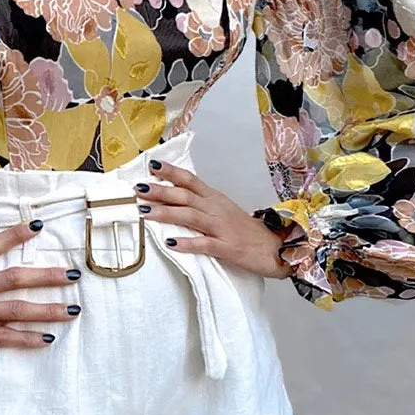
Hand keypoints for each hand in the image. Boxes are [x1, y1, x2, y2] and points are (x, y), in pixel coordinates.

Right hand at [0, 220, 81, 366]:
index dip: (15, 234)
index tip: (37, 225)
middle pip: (14, 278)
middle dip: (46, 276)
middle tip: (72, 275)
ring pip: (15, 309)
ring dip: (46, 309)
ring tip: (72, 309)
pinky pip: (2, 339)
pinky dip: (25, 340)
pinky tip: (46, 340)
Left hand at [134, 159, 292, 279]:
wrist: (277, 247)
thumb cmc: (245, 229)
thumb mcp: (222, 209)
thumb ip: (200, 201)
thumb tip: (171, 195)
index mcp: (214, 198)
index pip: (190, 180)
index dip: (171, 172)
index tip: (151, 166)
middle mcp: (216, 209)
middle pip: (185, 196)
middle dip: (160, 192)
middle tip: (138, 189)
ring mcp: (222, 228)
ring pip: (190, 217)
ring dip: (167, 214)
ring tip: (145, 212)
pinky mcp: (228, 248)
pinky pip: (205, 244)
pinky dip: (188, 243)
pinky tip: (171, 242)